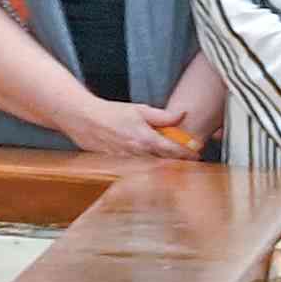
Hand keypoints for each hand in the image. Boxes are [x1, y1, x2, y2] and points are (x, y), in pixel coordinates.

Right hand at [72, 98, 199, 162]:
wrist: (84, 119)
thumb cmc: (110, 113)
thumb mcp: (139, 109)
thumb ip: (163, 116)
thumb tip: (181, 115)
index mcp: (146, 138)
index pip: (173, 151)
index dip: (187, 155)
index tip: (196, 156)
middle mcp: (139, 153)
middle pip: (165, 164)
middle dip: (178, 165)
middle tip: (188, 164)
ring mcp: (129, 161)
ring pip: (152, 170)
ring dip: (164, 170)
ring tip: (173, 168)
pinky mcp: (119, 166)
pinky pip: (137, 171)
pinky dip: (147, 172)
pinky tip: (151, 170)